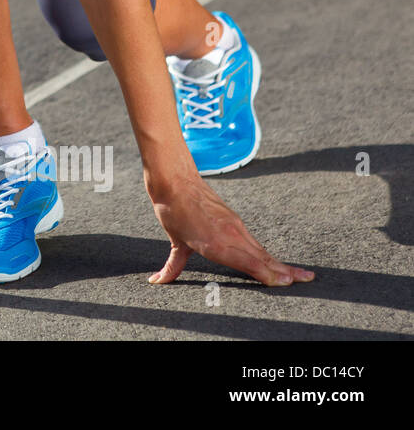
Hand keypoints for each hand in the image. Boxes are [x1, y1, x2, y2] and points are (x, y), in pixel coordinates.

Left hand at [147, 171, 314, 285]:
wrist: (175, 180)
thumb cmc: (173, 210)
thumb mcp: (174, 241)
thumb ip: (173, 265)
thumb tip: (157, 281)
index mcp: (217, 244)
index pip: (248, 263)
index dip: (267, 274)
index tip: (285, 283)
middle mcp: (231, 236)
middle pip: (262, 258)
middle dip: (283, 271)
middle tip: (306, 280)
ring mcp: (235, 226)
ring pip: (260, 250)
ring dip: (280, 263)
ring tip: (300, 274)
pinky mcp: (235, 220)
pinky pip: (253, 241)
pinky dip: (265, 253)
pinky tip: (274, 261)